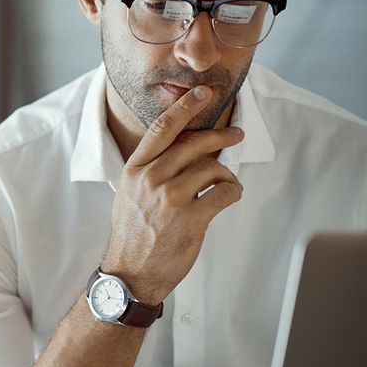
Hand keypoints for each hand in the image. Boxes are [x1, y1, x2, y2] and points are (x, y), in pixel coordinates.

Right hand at [103, 86, 244, 304]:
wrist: (131, 272)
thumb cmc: (133, 233)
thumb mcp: (130, 193)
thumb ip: (152, 169)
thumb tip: (184, 148)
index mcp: (135, 169)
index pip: (162, 128)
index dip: (185, 107)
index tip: (202, 93)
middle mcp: (152, 179)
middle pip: (194, 143)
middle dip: (221, 135)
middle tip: (236, 134)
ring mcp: (171, 198)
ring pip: (213, 168)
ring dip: (226, 174)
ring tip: (226, 184)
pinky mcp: (191, 218)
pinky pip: (224, 192)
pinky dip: (232, 192)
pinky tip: (228, 197)